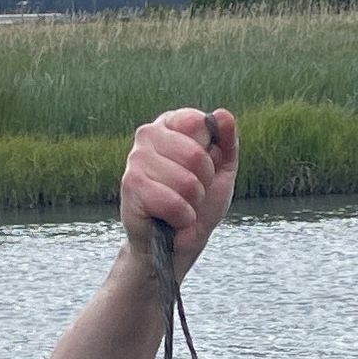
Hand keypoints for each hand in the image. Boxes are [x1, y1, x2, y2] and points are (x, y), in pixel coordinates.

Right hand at [120, 108, 237, 276]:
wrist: (177, 244)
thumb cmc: (198, 204)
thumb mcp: (222, 171)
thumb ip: (226, 141)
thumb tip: (222, 114)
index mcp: (170, 125)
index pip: (198, 123)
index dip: (211, 153)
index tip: (204, 168)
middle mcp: (148, 135)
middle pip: (196, 154)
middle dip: (204, 182)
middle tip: (193, 193)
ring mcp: (136, 159)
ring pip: (186, 181)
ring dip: (193, 202)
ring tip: (182, 206)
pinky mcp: (130, 186)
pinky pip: (173, 202)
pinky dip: (182, 216)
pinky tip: (173, 219)